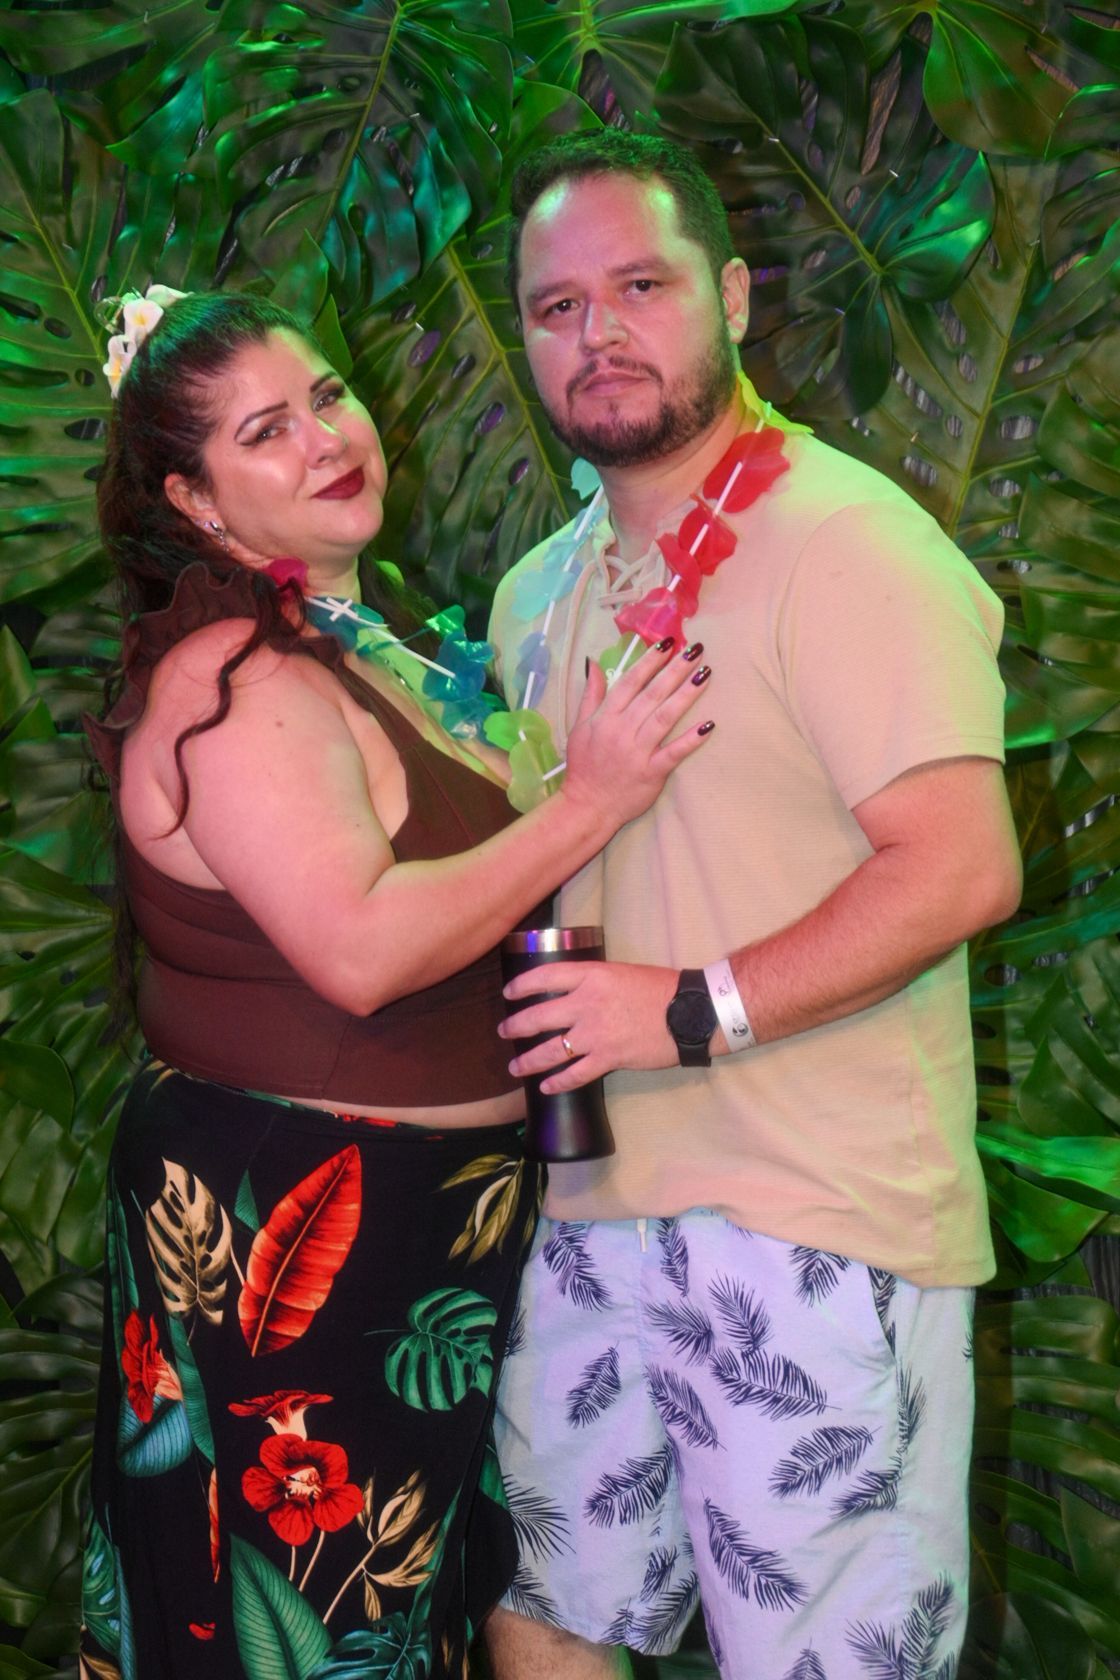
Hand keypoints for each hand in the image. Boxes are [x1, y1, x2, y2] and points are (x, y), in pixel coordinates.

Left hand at [499, 961, 680, 1091]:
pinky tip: (545, 1087)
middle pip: (538, 1017)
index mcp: (591, 977)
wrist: (689, 1012)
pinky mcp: (608, 1058)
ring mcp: (595, 1034)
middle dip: (515, 1026)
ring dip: (528, 1060)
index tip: (508, 993)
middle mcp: (586, 1004)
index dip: (521, 986)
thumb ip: (594, 982)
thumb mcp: (621, 973)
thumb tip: (575, 993)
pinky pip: (574, 1075)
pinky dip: (557, 1083)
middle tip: (504, 1031)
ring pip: (550, 1050)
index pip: (543, 977)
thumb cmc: (660, 988)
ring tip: (515, 1066)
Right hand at [561, 640, 712, 827]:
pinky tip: (708, 725)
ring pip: (664, 717)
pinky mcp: (652, 772)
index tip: (668, 643)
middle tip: (695, 650)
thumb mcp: (580, 727)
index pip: (631, 682)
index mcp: (605, 717)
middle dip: (675, 669)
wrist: (587, 806)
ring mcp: (638, 751)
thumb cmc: (584, 766)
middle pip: (652, 694)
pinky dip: (690, 739)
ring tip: (704, 674)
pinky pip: (674, 753)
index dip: (650, 661)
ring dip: (686, 694)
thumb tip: (592, 663)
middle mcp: (622, 730)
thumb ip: (591, 695)